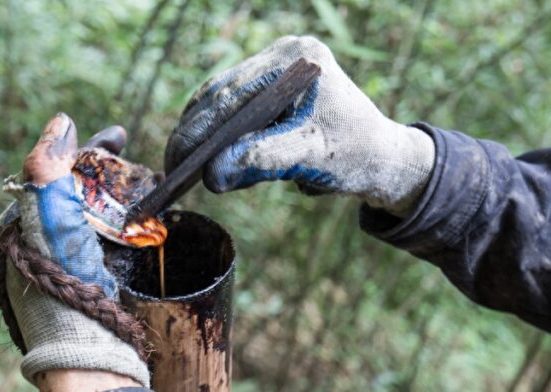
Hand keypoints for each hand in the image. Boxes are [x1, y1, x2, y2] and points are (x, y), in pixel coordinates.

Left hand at [0, 113, 149, 388]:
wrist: (89, 357)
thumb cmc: (64, 290)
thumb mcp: (51, 221)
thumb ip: (48, 169)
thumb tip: (59, 122)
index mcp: (24, 231)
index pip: (53, 176)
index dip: (85, 150)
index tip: (118, 136)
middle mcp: (44, 249)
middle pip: (79, 195)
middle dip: (110, 172)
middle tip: (138, 159)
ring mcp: (73, 269)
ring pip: (100, 218)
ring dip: (127, 196)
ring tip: (153, 183)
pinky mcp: (99, 288)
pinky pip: (117, 247)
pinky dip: (136, 227)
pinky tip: (156, 219)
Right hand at [165, 36, 434, 215]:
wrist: (380, 156)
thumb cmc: (353, 156)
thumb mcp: (307, 159)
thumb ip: (260, 161)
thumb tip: (211, 176)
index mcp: (297, 60)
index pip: (232, 93)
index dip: (198, 129)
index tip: (176, 160)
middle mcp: (285, 55)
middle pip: (220, 93)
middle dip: (194, 132)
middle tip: (170, 168)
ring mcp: (276, 67)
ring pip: (220, 100)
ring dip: (202, 134)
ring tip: (181, 167)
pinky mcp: (271, 86)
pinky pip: (232, 108)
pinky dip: (217, 134)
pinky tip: (205, 158)